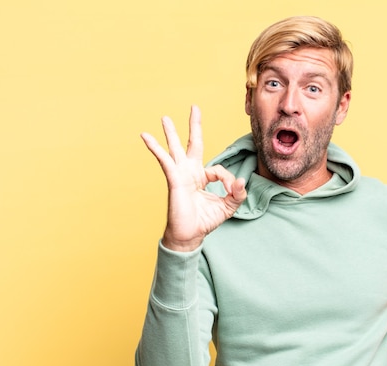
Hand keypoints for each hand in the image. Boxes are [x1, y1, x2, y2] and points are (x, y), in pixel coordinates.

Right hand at [141, 105, 246, 250]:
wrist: (189, 236)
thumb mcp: (228, 207)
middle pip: (193, 144)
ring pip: (175, 149)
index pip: (218, 169)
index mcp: (202, 177)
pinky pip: (165, 160)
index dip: (228, 179)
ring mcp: (180, 175)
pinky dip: (155, 148)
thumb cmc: (205, 221)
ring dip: (171, 132)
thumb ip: (237, 194)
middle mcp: (190, 173)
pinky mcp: (173, 180)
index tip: (232, 190)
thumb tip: (240, 181)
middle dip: (194, 126)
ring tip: (165, 118)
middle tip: (194, 107)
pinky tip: (146, 136)